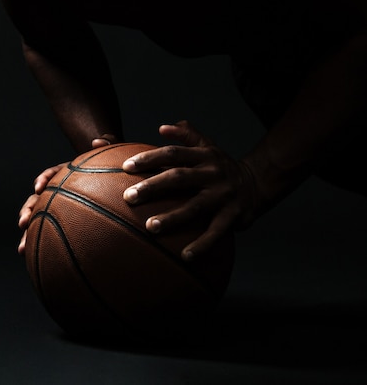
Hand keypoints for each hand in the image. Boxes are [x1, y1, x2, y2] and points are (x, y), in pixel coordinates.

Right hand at [17, 134, 118, 254]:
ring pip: (39, 221)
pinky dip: (43, 247)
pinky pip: (50, 234)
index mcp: (66, 175)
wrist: (112, 184)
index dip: (43, 180)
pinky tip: (37, 261)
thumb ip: (106, 145)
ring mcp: (58, 207)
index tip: (39, 187)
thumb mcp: (109, 156)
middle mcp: (58, 192)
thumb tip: (98, 141)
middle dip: (28, 211)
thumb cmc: (111, 170)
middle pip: (37, 200)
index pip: (51, 174)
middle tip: (23, 223)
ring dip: (28, 235)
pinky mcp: (62, 222)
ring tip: (22, 249)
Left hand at [122, 120, 258, 261]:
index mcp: (203, 156)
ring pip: (195, 206)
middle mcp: (212, 174)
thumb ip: (187, 135)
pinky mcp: (233, 216)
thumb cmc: (222, 166)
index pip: (172, 154)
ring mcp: (223, 195)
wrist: (259, 183)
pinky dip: (201, 245)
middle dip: (152, 187)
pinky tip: (185, 256)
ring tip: (150, 227)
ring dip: (172, 218)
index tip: (126, 167)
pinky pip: (216, 232)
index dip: (149, 158)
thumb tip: (163, 127)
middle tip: (128, 197)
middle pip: (179, 178)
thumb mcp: (208, 146)